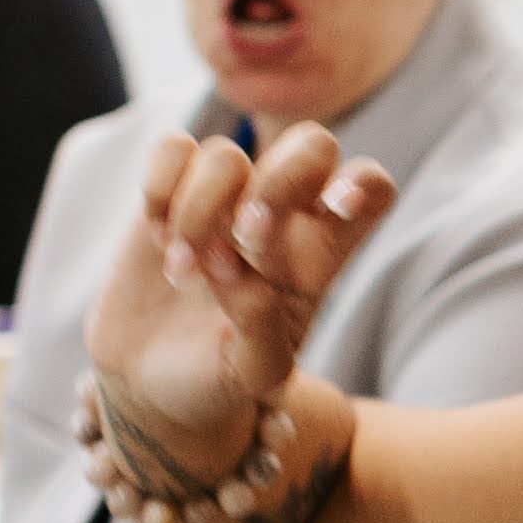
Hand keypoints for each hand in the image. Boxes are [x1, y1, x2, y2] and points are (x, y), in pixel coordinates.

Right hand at [84, 120, 398, 486]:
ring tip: (182, 273)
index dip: (361, 185)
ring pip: (226, 153)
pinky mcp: (172, 189)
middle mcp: (283, 215)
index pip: (371, 188)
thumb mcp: (253, 375)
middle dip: (278, 184)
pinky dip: (161, 188)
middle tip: (246, 240)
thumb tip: (247, 281)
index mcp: (321, 256)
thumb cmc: (218, 376)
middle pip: (313, 143)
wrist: (151, 379)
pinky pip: (173, 147)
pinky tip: (158, 236)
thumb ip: (262, 334)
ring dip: (198, 213)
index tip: (334, 208)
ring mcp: (227, 196)